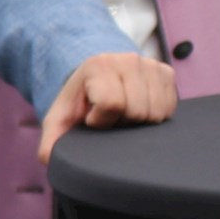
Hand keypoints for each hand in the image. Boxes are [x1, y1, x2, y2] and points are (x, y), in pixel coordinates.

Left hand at [39, 51, 175, 159]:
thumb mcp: (61, 119)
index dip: (102, 120)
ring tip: (126, 114)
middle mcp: (127, 59)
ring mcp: (150, 64)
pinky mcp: (167, 72)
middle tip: (112, 118)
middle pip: (138, 109)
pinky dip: (156, 114)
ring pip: (157, 110)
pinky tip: (141, 109)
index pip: (113, 103)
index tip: (93, 119)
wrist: (99, 76)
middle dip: (124, 122)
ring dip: (141, 120)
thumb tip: (49, 159)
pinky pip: (171, 106)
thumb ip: (52, 140)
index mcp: (98, 66)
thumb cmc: (81, 101)